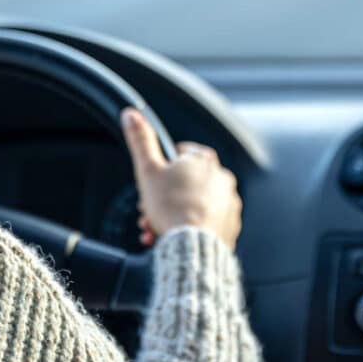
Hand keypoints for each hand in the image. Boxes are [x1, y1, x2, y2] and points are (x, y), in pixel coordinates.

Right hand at [122, 107, 241, 250]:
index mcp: (205, 161)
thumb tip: (131, 115)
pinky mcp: (230, 226)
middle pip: (186, 183)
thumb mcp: (148, 170)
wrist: (192, 246)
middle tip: (150, 209)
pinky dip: (189, 228)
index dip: (162, 169)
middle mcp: (222, 179)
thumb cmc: (172, 208)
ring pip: (194, 205)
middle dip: (164, 197)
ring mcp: (229, 203)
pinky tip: (174, 236)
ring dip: (173, 214)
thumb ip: (140, 141)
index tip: (154, 182)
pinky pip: (206, 223)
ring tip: (157, 227)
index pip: (181, 155)